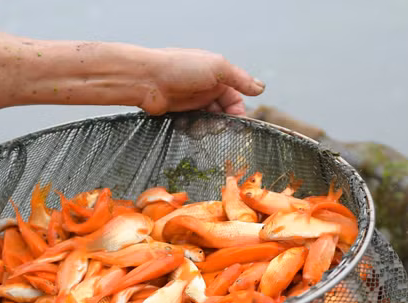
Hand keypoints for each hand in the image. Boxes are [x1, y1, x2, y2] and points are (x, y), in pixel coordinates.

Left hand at [138, 48, 265, 116]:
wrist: (146, 79)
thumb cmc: (180, 68)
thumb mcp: (217, 67)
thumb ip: (240, 79)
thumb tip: (262, 88)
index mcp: (217, 76)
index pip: (236, 99)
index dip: (237, 112)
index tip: (236, 123)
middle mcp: (206, 89)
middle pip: (223, 113)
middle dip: (222, 123)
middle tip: (217, 128)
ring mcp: (192, 102)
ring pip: (209, 122)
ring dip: (207, 127)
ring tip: (198, 125)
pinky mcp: (180, 114)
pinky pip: (194, 127)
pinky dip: (193, 129)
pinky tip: (188, 126)